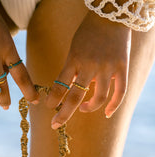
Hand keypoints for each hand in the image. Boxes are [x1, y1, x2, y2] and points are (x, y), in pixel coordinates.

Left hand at [46, 11, 130, 128]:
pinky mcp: (122, 68)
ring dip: (89, 108)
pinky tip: (107, 114)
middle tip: (55, 124)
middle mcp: (90, 66)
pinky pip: (120, 92)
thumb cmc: (87, 34)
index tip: (49, 107)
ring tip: (83, 109)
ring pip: (98, 98)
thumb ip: (70, 70)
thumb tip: (66, 91)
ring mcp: (107, 68)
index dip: (53, 100)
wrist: (111, 17)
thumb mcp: (73, 50)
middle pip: (75, 97)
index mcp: (74, 60)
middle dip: (63, 114)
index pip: (60, 86)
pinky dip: (114, 105)